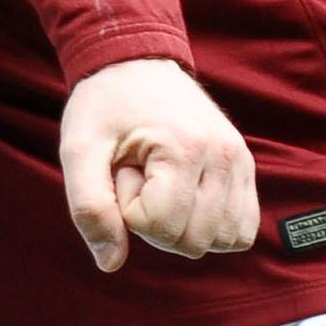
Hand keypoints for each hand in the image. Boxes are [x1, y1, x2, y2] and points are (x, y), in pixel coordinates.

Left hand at [57, 56, 260, 271]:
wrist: (135, 62)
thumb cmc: (104, 105)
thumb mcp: (78, 149)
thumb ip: (89, 207)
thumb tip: (110, 262)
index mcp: (185, 148)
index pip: (160, 226)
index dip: (128, 208)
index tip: (121, 170)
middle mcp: (226, 157)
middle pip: (193, 241)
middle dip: (154, 221)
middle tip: (139, 174)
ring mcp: (243, 162)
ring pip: (222, 241)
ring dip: (183, 224)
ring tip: (160, 181)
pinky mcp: (247, 168)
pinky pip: (241, 229)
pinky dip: (211, 227)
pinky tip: (184, 196)